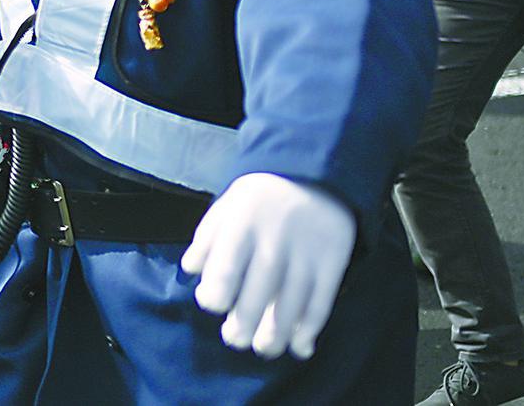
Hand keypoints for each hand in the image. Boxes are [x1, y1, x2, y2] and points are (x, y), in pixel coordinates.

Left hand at [181, 173, 354, 359]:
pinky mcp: (332, 263)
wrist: (315, 176)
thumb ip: (207, 237)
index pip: (227, 265)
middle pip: (260, 288)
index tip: (213, 306)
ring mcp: (305, 254)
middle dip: (246, 320)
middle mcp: (274, 241)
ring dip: (277, 331)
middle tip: (235, 340)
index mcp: (242, 225)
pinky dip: (311, 327)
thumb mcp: (227, 205)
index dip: (217, 290)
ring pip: (292, 301)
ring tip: (264, 348)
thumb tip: (190, 269)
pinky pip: (322, 301)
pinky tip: (300, 346)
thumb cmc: (261, 197)